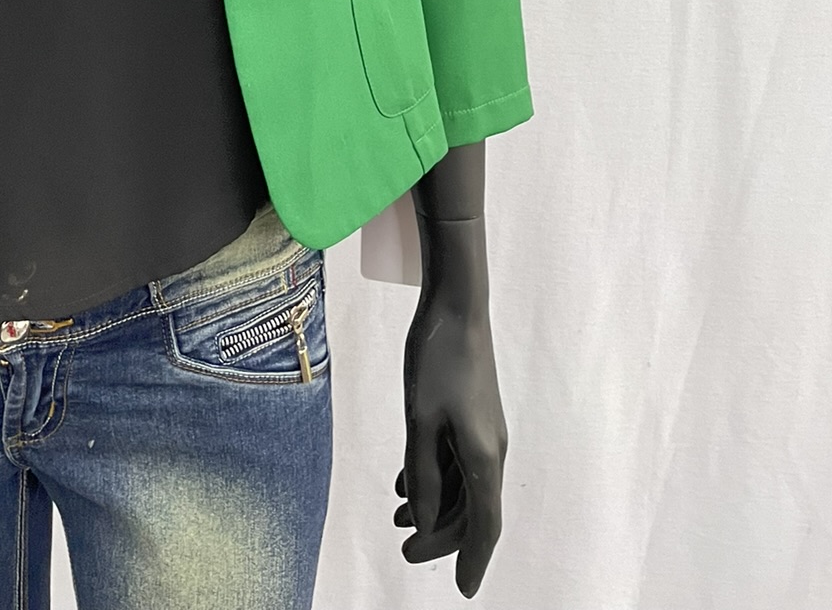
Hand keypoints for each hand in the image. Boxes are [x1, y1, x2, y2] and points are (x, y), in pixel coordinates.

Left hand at [395, 213, 506, 597]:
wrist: (456, 306)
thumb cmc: (437, 360)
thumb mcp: (420, 420)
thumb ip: (424, 473)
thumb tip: (426, 521)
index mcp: (484, 456)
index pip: (484, 525)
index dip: (472, 560)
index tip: (462, 591)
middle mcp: (491, 449)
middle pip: (472, 510)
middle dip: (440, 535)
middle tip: (403, 551)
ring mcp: (483, 431)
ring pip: (463, 485)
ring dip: (434, 505)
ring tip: (398, 519)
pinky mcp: (472, 414)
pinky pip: (456, 459)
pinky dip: (434, 476)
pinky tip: (405, 483)